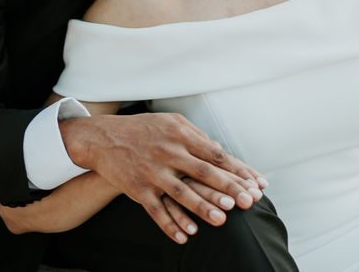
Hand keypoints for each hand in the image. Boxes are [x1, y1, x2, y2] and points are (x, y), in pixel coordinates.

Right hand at [60, 112, 266, 242]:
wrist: (104, 138)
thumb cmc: (144, 129)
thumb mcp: (171, 122)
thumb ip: (196, 136)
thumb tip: (220, 152)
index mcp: (180, 134)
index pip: (214, 153)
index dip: (236, 169)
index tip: (254, 182)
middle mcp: (168, 152)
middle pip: (202, 172)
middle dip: (227, 187)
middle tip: (248, 201)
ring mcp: (152, 172)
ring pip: (181, 193)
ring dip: (202, 207)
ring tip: (222, 220)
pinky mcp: (137, 189)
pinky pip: (156, 210)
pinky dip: (171, 224)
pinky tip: (186, 236)